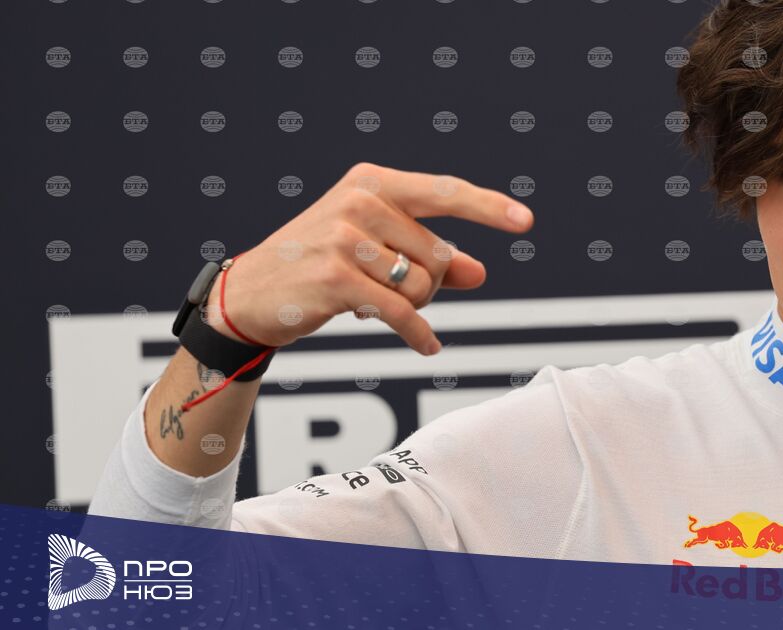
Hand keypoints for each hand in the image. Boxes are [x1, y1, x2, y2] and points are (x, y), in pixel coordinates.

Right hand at [202, 162, 533, 352]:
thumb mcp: (374, 252)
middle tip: (392, 292)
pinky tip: (427, 346)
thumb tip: (480, 273)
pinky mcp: (337, 278)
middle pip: (438, 255)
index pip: (443, 192)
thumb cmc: (319, 267)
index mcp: (371, 183)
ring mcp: (345, 238)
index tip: (526, 221)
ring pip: (422, 285)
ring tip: (377, 306)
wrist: (250, 294)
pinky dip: (419, 334)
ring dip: (413, 307)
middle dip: (428, 284)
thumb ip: (429, 258)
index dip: (487, 207)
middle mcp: (359, 202)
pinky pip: (402, 312)